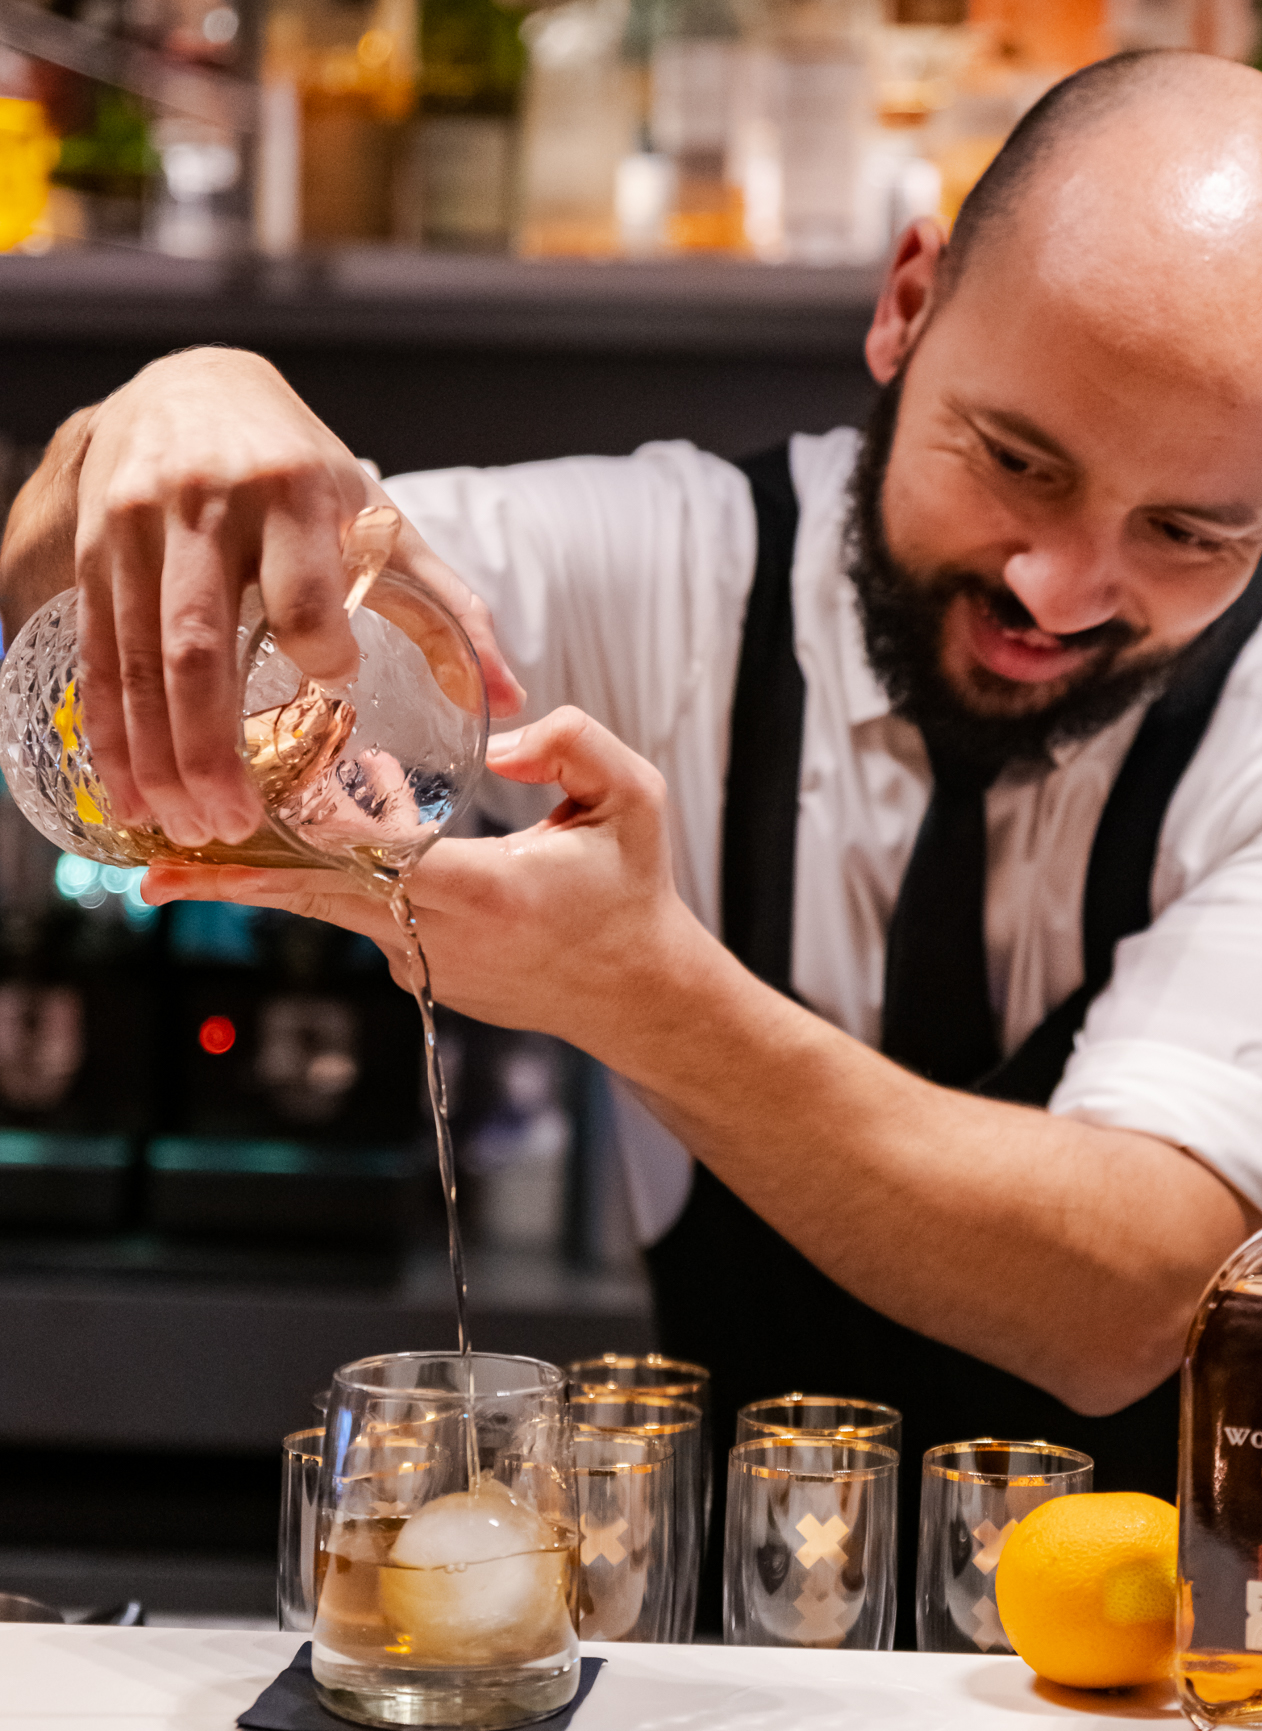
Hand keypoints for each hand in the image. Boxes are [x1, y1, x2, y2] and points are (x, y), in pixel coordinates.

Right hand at [1, 348, 522, 851]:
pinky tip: (130, 793)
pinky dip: (110, 733)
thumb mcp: (379, 521)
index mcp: (293, 492)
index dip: (320, 651)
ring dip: (158, 757)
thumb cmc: (301, 470)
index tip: (338, 694)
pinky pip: (100, 656)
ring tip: (188, 826)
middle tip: (234, 821)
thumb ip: (447, 607)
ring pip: (139, 660)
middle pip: (201, 645)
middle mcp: (206, 507)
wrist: (190, 386)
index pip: (303, 591)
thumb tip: (513, 696)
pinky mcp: (95, 554)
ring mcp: (138, 530)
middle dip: (213, 747)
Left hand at [140, 707, 703, 1056]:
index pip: (377, 863)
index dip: (303, 842)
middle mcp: (443, 939)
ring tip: (199, 847)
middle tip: (152, 872)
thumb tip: (499, 737)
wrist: (640, 993)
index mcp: (488, 891)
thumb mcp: (632, 798)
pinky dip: (333, 878)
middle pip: (320, 900)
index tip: (236, 828)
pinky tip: (325, 823)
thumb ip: (571, 742)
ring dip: (275, 872)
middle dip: (236, 882)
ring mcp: (427, 966)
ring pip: (333, 908)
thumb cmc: (634, 891)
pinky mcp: (423, 976)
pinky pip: (361, 917)